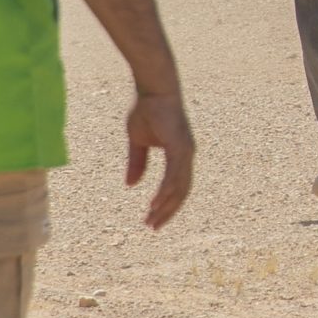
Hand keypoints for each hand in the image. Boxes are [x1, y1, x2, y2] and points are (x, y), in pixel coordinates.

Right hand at [125, 89, 194, 229]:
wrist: (153, 90)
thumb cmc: (147, 110)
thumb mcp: (137, 142)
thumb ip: (137, 162)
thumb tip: (130, 185)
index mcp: (179, 154)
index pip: (177, 186)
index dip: (166, 204)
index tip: (152, 219)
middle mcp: (186, 155)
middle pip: (181, 191)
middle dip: (167, 211)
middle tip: (152, 227)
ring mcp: (186, 151)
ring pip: (180, 186)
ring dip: (166, 205)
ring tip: (152, 220)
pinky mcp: (180, 146)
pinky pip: (175, 174)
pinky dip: (166, 190)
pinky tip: (156, 202)